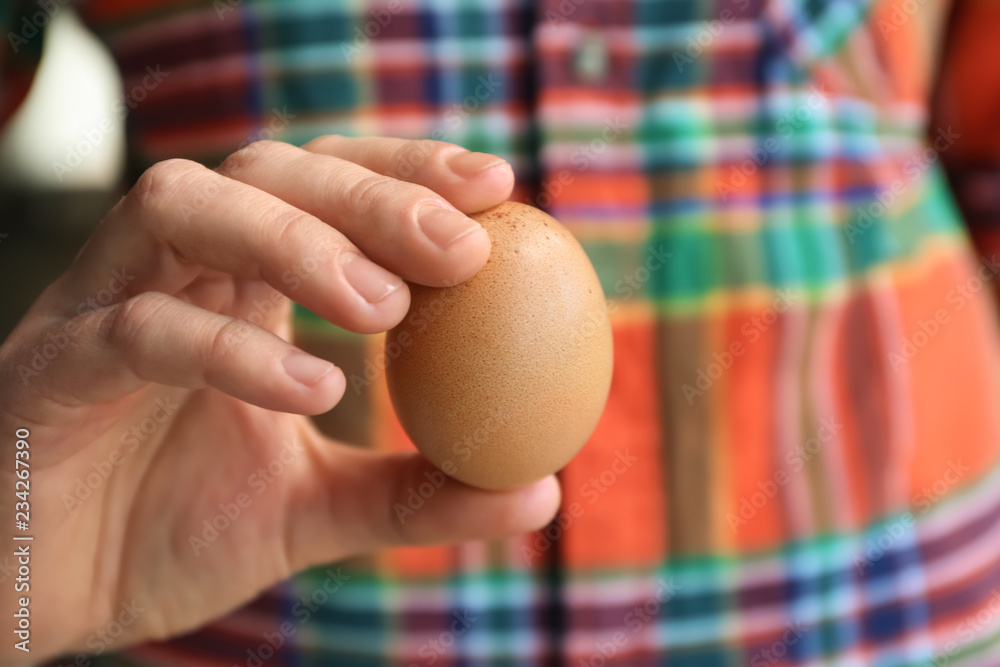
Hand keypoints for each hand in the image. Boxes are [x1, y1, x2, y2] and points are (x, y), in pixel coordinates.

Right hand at [0, 137, 560, 663]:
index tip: (500, 191)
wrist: (49, 595)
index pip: (322, 186)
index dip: (406, 172)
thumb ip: (415, 491)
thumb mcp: (315, 509)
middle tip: (460, 245)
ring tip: (384, 305)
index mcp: (231, 283)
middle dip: (368, 194)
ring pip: (182, 209)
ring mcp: (98, 308)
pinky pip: (136, 330)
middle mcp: (167, 271)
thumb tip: (541, 492)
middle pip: (264, 171)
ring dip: (294, 241)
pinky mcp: (48, 370)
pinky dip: (231, 347)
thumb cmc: (169, 528)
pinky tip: (313, 387)